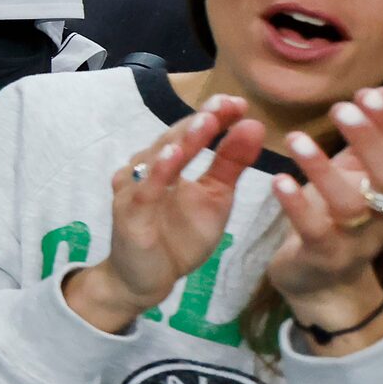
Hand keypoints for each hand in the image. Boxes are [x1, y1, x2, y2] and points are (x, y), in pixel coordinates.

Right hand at [65, 97, 266, 332]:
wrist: (145, 280)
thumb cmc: (177, 236)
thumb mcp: (214, 198)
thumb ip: (230, 163)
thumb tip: (253, 125)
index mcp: (167, 162)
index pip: (191, 132)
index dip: (213, 116)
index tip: (239, 103)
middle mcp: (146, 169)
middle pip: (175, 138)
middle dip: (201, 121)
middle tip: (226, 104)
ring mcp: (134, 189)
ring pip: (158, 158)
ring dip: (182, 139)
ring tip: (206, 121)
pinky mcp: (129, 214)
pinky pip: (145, 190)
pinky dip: (158, 171)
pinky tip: (173, 155)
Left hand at [266, 87, 382, 347]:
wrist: (321, 281)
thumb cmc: (337, 216)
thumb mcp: (356, 174)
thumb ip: (372, 136)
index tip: (368, 94)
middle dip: (371, 142)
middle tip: (341, 110)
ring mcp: (357, 241)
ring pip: (351, 206)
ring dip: (323, 169)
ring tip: (296, 140)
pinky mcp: (324, 257)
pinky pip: (315, 231)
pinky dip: (297, 205)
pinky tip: (278, 180)